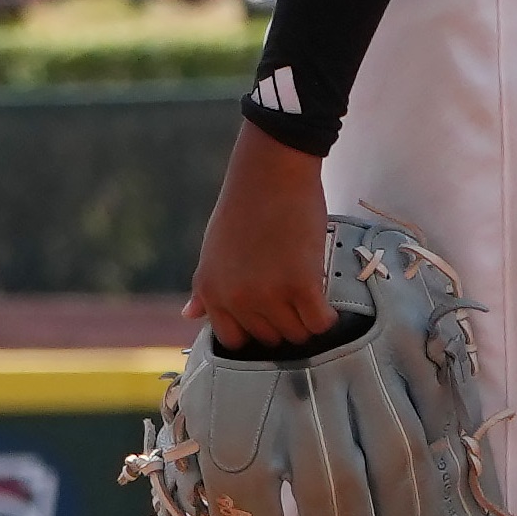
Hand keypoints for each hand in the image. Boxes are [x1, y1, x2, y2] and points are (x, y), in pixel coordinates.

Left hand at [192, 130, 339, 352]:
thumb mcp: (213, 252)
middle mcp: (236, 299)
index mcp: (211, 292)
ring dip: (306, 323)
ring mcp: (268, 294)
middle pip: (268, 339)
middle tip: (296, 304)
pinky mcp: (301, 285)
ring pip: (296, 335)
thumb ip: (205, 290)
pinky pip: (319, 323)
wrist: (269, 174)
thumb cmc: (243, 208)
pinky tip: (327, 304)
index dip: (254, 333)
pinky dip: (327, 319)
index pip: (233, 341)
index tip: (268, 320)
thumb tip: (189, 315)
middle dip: (283, 326)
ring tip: (311, 300)